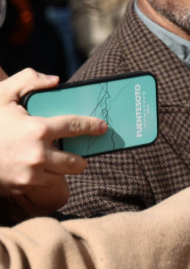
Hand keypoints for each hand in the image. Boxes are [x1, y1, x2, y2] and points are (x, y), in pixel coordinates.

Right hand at [0, 69, 106, 214]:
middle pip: (77, 163)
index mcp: (37, 129)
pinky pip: (44, 185)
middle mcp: (38, 154)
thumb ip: (28, 81)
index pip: (76, 126)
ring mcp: (31, 174)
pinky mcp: (22, 188)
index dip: (92, 126)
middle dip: (79, 157)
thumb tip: (55, 81)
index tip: (102, 127)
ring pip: (62, 176)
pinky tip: (34, 168)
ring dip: (60, 169)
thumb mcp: (2, 95)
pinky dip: (43, 178)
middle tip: (75, 152)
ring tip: (51, 160)